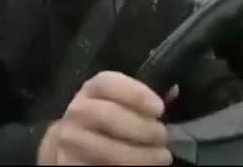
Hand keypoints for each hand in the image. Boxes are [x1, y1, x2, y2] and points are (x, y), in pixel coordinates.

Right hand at [38, 71, 175, 164]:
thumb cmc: (108, 121)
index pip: (107, 83)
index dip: (135, 94)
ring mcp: (69, 139)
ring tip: (161, 158)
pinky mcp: (68, 164)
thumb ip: (143, 100)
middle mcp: (77, 111)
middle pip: (106, 116)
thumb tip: (173, 91)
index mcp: (92, 90)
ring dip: (137, 156)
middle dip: (140, 128)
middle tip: (163, 137)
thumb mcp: (122, 103)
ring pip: (103, 149)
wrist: (72, 144)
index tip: (159, 109)